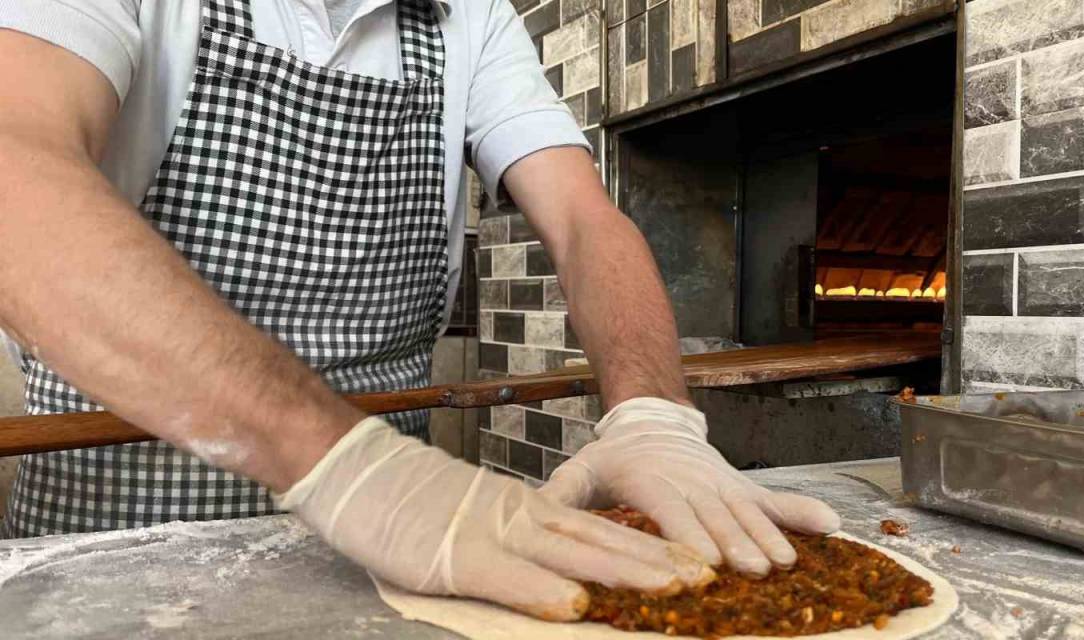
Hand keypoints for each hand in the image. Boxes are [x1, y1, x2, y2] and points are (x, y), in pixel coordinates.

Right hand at [275, 417, 713, 620]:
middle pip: (601, 541)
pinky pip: (506, 577)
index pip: (600, 532)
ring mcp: (491, 535)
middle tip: (707, 576)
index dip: (649, 548)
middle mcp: (522, 518)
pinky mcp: (456, 557)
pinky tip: (576, 604)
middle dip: (657, 560)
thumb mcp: (479, 522)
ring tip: (673, 586)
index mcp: (528, 512)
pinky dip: (542, 590)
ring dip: (623, 570)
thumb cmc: (416, 503)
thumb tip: (566, 574)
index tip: (695, 564)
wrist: (360, 471)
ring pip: (570, 554)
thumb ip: (521, 546)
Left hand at [540, 398, 841, 576]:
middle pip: (715, 515)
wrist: (652, 420)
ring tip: (786, 563)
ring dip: (768, 536)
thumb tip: (536, 516)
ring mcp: (721, 483)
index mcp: (650, 479)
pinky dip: (802, 512)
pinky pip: (775, 499)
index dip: (686, 534)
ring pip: (747, 510)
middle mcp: (691, 480)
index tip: (702, 560)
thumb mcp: (581, 470)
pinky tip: (830, 526)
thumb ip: (562, 494)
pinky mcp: (741, 487)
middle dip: (734, 544)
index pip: (669, 509)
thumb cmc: (613, 458)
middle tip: (752, 570)